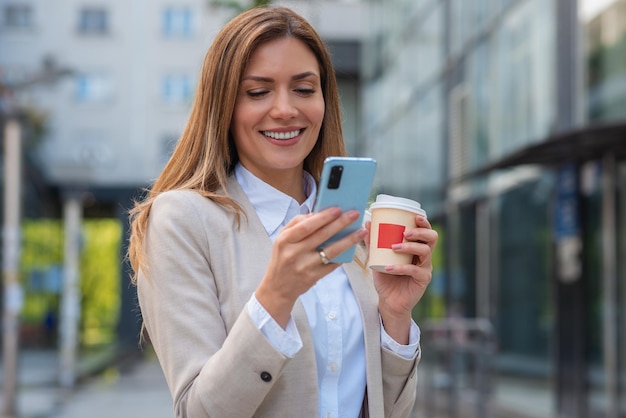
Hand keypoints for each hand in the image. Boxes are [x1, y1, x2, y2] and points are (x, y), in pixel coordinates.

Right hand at [256, 207, 366, 327]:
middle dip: (341, 223)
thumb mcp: (281, 239)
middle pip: (322, 235)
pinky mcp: (313, 277)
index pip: (307, 225)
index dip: (323, 217)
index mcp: (285, 240)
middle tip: (354, 214)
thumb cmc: (282, 259)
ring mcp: (304, 266)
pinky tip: (352, 248)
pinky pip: (332, 264)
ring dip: (349, 240)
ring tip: (361, 231)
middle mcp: (294, 253)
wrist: (277, 287)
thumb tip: (316, 214)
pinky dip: (343, 256)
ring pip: (331, 251)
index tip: (338, 209)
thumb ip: (296, 223)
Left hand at [366, 215, 437, 343]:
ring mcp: (425, 268)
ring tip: (394, 247)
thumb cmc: (386, 277)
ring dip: (410, 247)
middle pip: (432, 238)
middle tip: (405, 233)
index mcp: (417, 247)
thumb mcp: (378, 257)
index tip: (415, 216)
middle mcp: (424, 256)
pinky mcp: (422, 280)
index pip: (426, 231)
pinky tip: (389, 267)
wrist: (388, 300)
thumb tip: (368, 222)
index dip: (424, 222)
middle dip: (420, 232)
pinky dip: (401, 267)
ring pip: (425, 252)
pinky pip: (415, 271)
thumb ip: (374, 242)